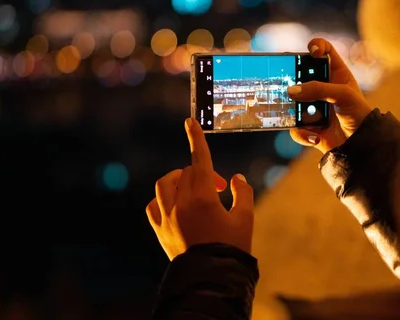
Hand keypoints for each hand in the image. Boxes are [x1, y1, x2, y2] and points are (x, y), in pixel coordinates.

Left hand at [146, 118, 253, 259]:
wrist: (212, 279)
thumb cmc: (232, 248)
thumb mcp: (246, 219)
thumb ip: (243, 193)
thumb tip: (236, 179)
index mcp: (204, 198)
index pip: (200, 160)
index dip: (196, 139)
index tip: (189, 121)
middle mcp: (181, 204)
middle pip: (187, 173)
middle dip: (204, 173)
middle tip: (221, 187)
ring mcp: (167, 218)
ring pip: (165, 185)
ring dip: (180, 180)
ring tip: (195, 190)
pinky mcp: (160, 230)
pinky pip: (153, 206)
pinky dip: (162, 199)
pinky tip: (175, 204)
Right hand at [288, 38, 372, 152]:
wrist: (362, 146)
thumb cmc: (359, 114)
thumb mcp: (343, 95)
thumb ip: (318, 89)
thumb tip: (291, 91)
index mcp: (336, 74)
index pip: (325, 51)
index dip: (316, 45)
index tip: (311, 50)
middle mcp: (323, 88)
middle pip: (300, 75)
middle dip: (293, 79)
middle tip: (288, 83)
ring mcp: (314, 107)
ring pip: (293, 102)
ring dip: (294, 109)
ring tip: (301, 115)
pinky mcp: (309, 126)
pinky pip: (296, 127)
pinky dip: (303, 132)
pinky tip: (316, 136)